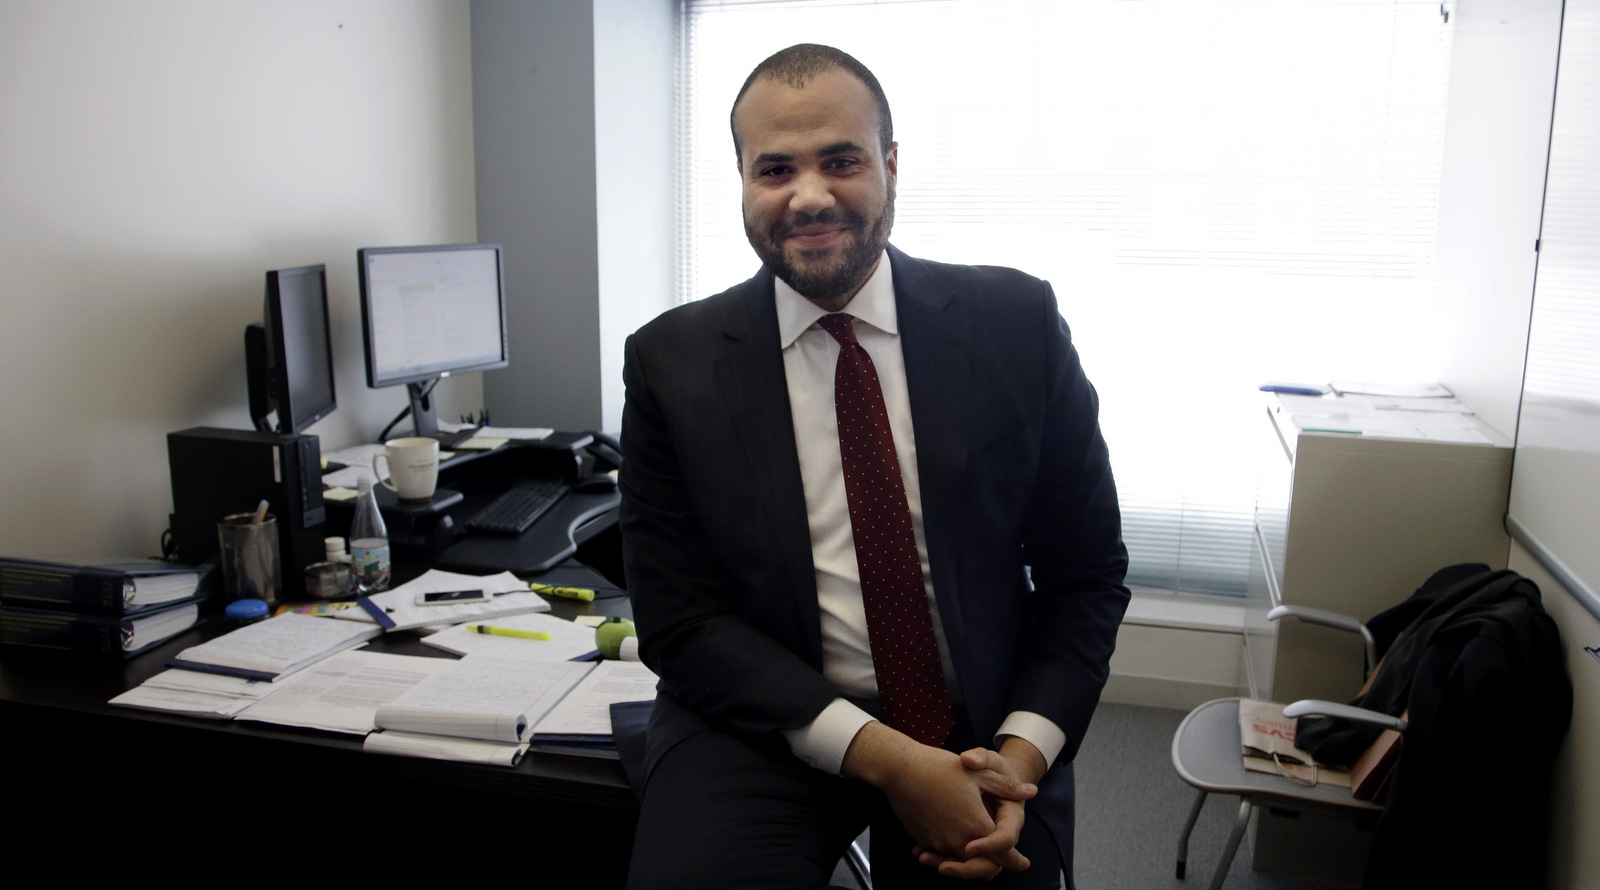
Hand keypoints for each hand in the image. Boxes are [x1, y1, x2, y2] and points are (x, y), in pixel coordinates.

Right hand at [841, 723, 1037, 879]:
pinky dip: (949, 853)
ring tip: (976, 853)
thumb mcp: (979, 772)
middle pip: (982, 868)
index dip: (1016, 862)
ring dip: (970, 861)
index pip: (1003, 856)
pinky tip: (953, 840)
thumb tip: (1030, 792)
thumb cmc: (940, 767)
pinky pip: (942, 854)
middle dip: (993, 865)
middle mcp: (958, 841)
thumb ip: (1006, 787)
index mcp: (976, 825)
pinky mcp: (923, 841)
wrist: (900, 769)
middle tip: (1002, 859)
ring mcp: (938, 843)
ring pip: (961, 862)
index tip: (1023, 863)